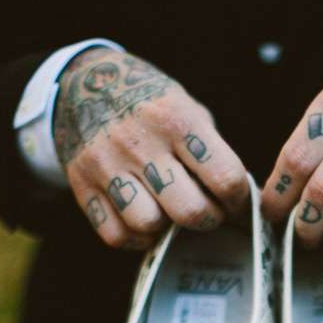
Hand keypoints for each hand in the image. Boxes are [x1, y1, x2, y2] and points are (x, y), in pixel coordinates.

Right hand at [54, 47, 247, 248]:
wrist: (84, 84)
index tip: (238, 206)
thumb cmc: (152, 106)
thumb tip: (239, 202)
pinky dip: (135, 238)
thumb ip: (212, 152)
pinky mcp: (82, 185)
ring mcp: (107, 165)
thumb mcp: (188, 109)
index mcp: (177, 119)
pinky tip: (144, 221)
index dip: (241, 202)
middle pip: (190, 211)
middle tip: (208, 213)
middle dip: (209, 220)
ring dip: (166, 229)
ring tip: (171, 214)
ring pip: (149, 225)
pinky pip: (116, 235)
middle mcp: (141, 143)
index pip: (225, 178)